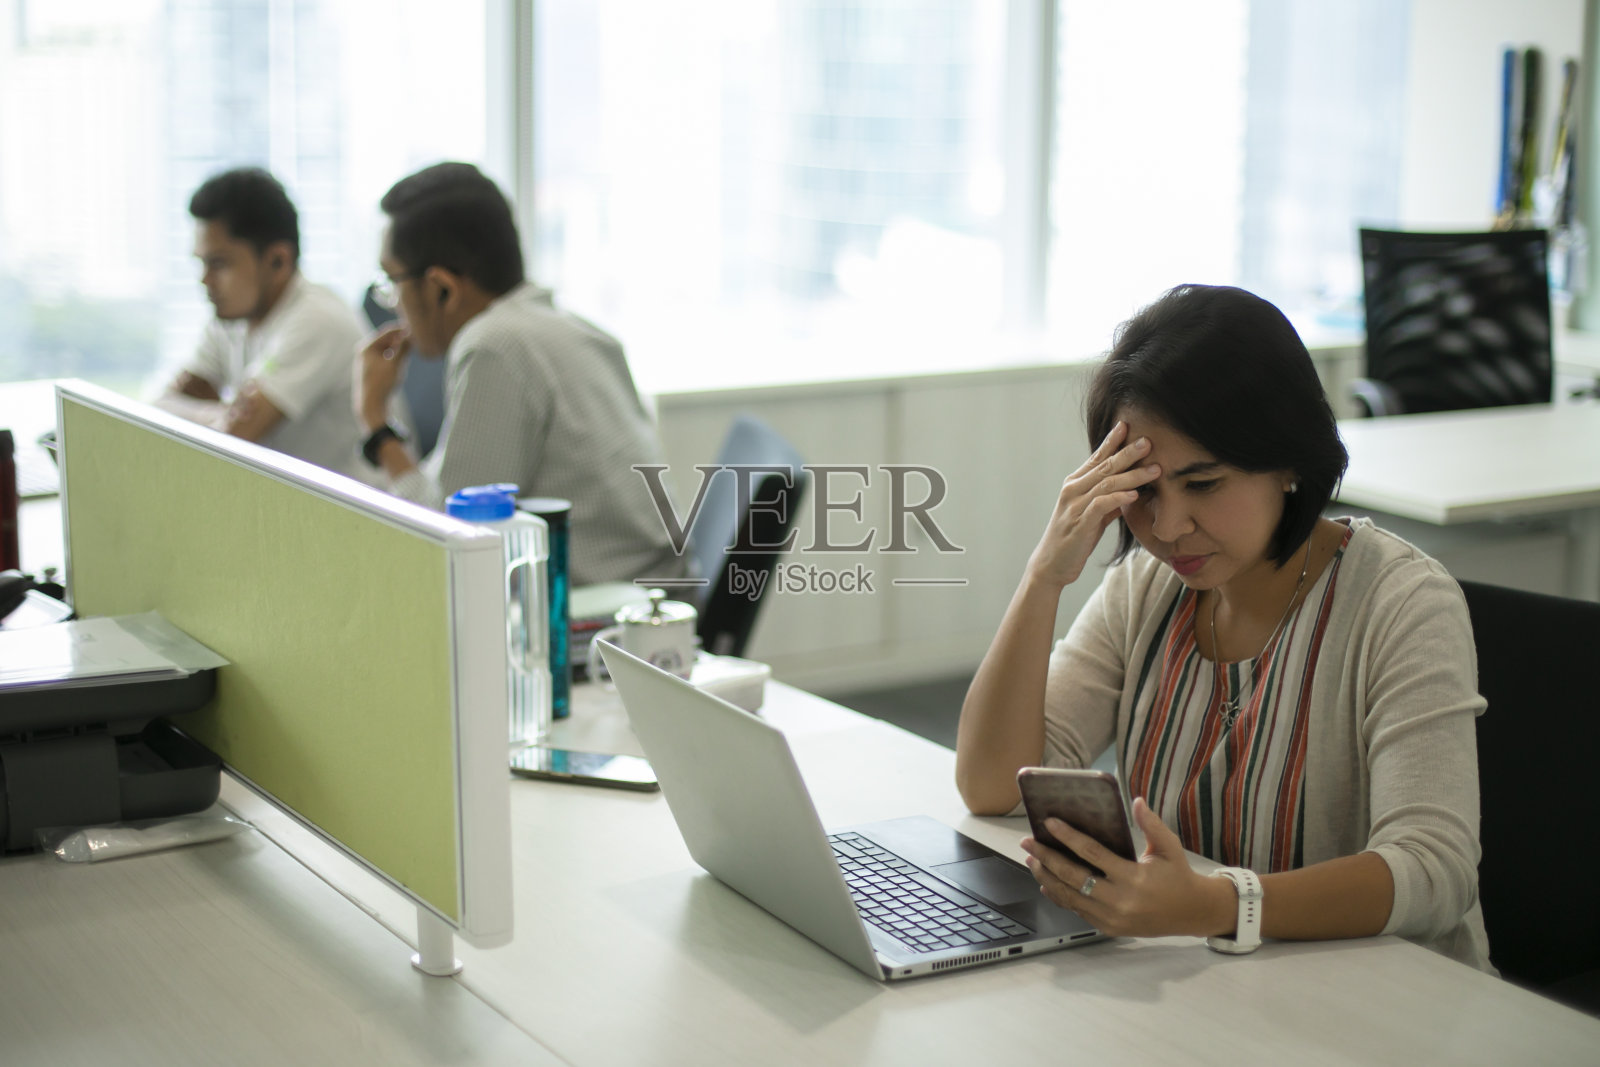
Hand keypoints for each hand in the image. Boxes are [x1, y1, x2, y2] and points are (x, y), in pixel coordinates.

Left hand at [357, 325, 409, 430]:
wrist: (370, 405)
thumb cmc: (382, 384)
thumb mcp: (396, 364)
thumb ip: (403, 347)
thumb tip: (411, 334)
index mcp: (367, 347)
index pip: (388, 331)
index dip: (403, 329)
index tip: (417, 330)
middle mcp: (364, 350)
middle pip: (387, 339)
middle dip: (402, 339)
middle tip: (416, 341)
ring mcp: (366, 359)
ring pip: (387, 348)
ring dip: (399, 349)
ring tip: (410, 353)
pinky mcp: (370, 368)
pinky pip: (385, 356)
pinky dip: (394, 357)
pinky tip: (401, 364)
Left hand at [1021, 797, 1224, 937]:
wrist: (1191, 913)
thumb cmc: (1178, 875)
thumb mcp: (1169, 847)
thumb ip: (1151, 824)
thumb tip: (1135, 801)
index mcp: (1134, 878)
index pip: (1092, 854)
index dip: (1068, 837)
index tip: (1050, 823)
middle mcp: (1119, 901)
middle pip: (1072, 877)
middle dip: (1046, 857)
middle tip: (1029, 842)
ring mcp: (1112, 918)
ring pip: (1069, 897)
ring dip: (1046, 878)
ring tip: (1032, 860)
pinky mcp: (1109, 928)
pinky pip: (1077, 911)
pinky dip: (1059, 896)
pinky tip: (1047, 883)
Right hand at [1025, 421, 1159, 589]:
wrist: (1051, 565)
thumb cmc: (1072, 539)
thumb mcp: (1092, 517)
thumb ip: (1108, 502)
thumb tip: (1130, 491)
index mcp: (1075, 484)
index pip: (1096, 457)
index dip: (1112, 441)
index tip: (1128, 425)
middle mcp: (1073, 490)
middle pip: (1104, 466)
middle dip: (1128, 453)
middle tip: (1148, 441)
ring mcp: (1075, 506)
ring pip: (1106, 483)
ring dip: (1132, 475)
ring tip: (1155, 469)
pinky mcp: (1079, 524)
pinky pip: (1101, 505)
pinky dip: (1118, 498)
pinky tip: (1134, 495)